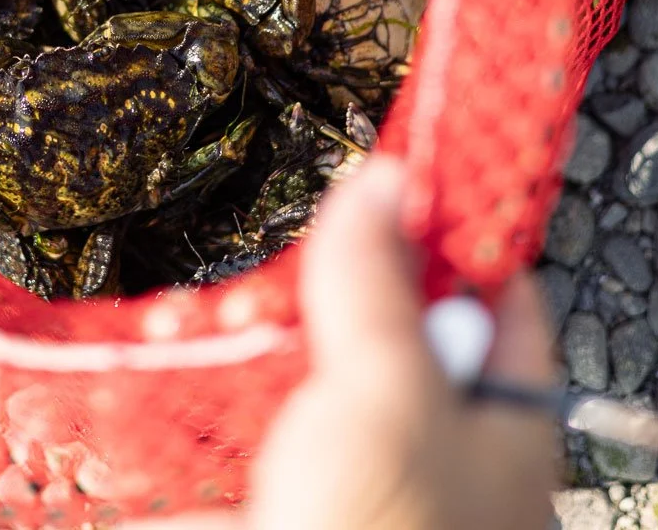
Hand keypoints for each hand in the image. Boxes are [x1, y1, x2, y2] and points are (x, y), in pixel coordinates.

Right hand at [126, 156, 559, 529]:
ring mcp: (341, 467)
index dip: (443, 221)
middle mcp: (424, 438)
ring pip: (296, 368)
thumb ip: (381, 288)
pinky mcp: (270, 493)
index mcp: (494, 412)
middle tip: (283, 244)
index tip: (387, 164)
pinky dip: (198, 392)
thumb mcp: (392, 398)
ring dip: (245, 337)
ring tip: (203, 310)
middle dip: (321, 283)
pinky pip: (236, 420)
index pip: (487, 284)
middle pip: (378, 320)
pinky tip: (163, 362)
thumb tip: (384, 183)